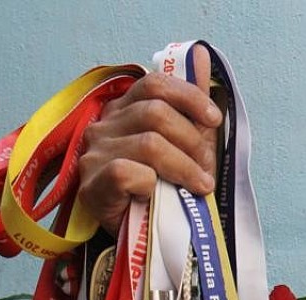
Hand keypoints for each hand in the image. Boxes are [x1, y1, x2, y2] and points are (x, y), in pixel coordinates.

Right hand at [78, 44, 220, 232]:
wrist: (141, 238)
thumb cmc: (164, 190)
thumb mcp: (184, 148)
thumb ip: (190, 106)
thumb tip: (200, 54)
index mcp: (126, 111)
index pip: (154, 84)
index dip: (188, 97)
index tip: (213, 120)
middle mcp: (105, 126)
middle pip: (156, 114)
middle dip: (193, 142)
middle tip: (207, 171)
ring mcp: (94, 154)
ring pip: (149, 144)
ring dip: (184, 167)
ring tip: (199, 187)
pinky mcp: (91, 185)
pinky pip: (128, 172)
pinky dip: (153, 184)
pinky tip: (158, 196)